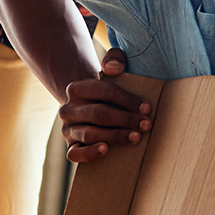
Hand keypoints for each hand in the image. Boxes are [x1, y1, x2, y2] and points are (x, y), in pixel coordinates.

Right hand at [60, 48, 151, 162]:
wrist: (90, 108)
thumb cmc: (107, 91)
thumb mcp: (111, 69)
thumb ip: (114, 59)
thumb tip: (115, 69)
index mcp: (76, 89)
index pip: (104, 91)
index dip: (127, 99)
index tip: (147, 108)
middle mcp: (68, 109)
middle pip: (99, 113)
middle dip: (126, 119)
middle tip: (147, 124)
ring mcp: (68, 129)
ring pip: (90, 133)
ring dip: (115, 135)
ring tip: (136, 137)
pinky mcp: (70, 147)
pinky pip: (74, 154)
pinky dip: (90, 153)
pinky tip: (105, 149)